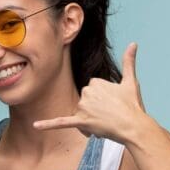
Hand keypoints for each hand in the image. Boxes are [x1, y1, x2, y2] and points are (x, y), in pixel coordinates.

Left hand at [33, 43, 149, 143]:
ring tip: (106, 124)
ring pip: (80, 115)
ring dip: (90, 122)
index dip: (102, 100)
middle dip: (95, 111)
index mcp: (95, 82)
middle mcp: (86, 92)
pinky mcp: (81, 121)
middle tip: (110, 115)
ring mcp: (83, 107)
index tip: (113, 103)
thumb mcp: (130, 81)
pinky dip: (48, 124)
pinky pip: (61, 122)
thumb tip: (133, 43)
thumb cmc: (132, 105)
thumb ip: (129, 61)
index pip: (91, 91)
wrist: (134, 126)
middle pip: (85, 103)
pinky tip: (35, 125)